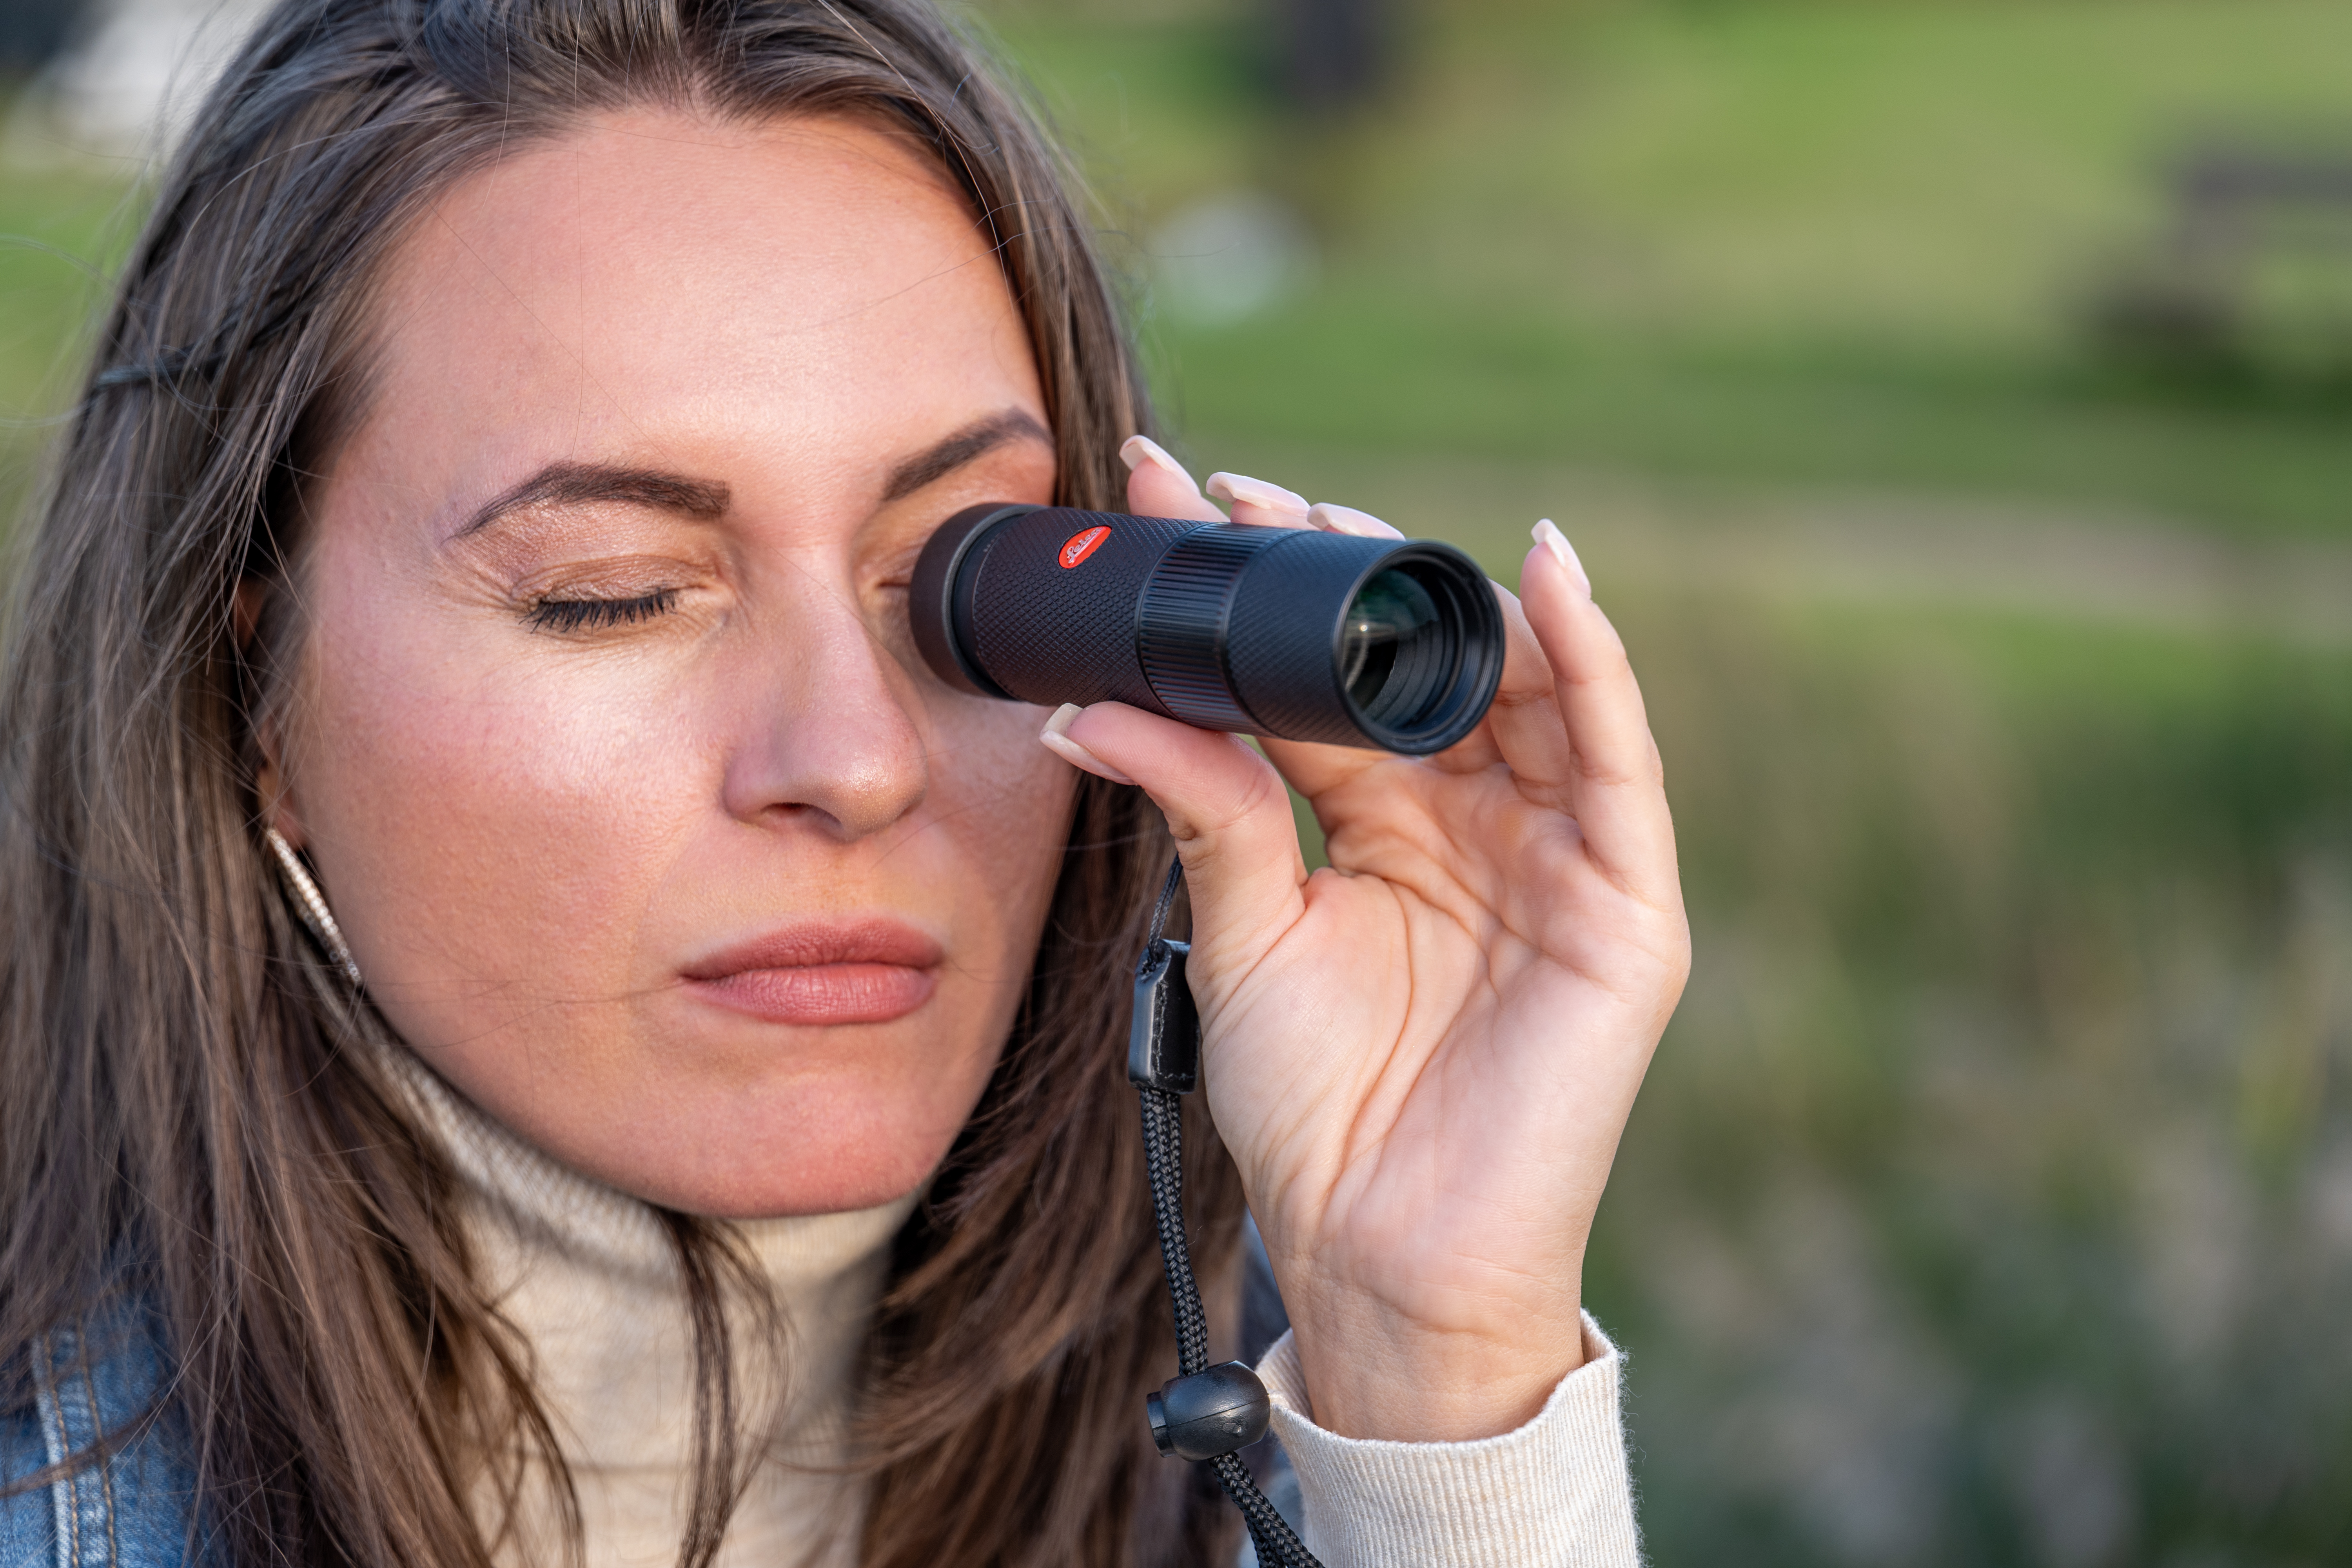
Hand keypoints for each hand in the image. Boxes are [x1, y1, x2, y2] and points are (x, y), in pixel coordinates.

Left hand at [1039, 437, 1689, 1443]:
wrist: (1380, 1251)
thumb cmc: (1317, 1107)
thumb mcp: (1245, 933)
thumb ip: (1204, 807)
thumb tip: (1091, 708)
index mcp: (1385, 825)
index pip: (1327, 685)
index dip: (1264, 601)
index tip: (1175, 514)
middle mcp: (1474, 822)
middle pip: (1420, 667)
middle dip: (1341, 575)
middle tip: (1244, 497)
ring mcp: (1556, 856)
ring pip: (1521, 689)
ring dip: (1447, 596)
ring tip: (1350, 525)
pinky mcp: (1624, 905)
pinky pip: (1619, 764)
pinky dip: (1592, 665)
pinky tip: (1544, 578)